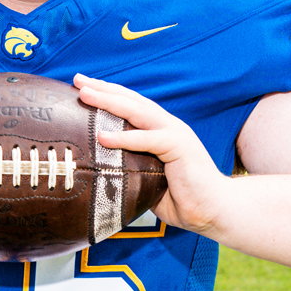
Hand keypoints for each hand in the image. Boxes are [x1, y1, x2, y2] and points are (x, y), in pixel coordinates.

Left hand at [73, 74, 227, 233]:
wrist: (213, 210)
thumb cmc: (183, 199)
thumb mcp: (148, 181)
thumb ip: (130, 171)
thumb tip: (101, 174)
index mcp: (160, 131)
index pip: (130, 106)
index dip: (107, 94)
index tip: (82, 87)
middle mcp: (167, 126)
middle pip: (130, 100)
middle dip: (102, 89)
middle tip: (77, 80)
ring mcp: (174, 133)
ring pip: (137, 111)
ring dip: (109, 101)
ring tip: (85, 95)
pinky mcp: (179, 146)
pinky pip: (147, 139)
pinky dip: (124, 137)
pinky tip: (103, 135)